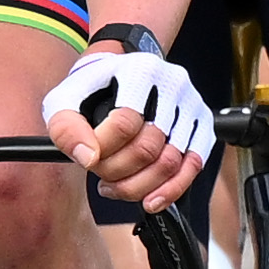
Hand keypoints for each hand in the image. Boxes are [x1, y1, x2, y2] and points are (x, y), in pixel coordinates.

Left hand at [41, 31, 215, 209]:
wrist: (122, 68)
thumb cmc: (94, 87)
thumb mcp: (66, 98)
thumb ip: (66, 127)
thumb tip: (87, 158)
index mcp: (139, 71)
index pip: (124, 123)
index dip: (102, 151)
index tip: (87, 160)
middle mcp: (172, 84)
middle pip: (148, 147)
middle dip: (117, 172)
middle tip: (100, 175)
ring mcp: (191, 104)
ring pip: (171, 162)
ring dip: (139, 186)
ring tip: (115, 187)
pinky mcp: (202, 124)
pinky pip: (193, 166)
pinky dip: (171, 190)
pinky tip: (150, 200)